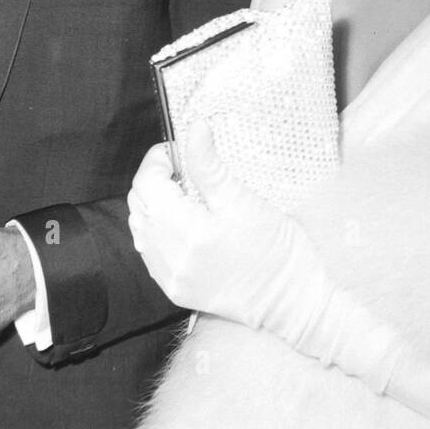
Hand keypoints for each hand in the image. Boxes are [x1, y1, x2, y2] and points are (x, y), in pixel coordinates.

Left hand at [127, 124, 329, 335]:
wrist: (292, 301)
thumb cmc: (275, 249)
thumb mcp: (243, 200)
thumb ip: (209, 164)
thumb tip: (194, 127)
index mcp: (186, 232)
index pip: (146, 183)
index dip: (157, 159)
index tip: (178, 151)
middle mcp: (170, 258)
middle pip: (138, 204)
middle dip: (154, 179)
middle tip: (183, 169)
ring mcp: (170, 278)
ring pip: (140, 228)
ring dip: (153, 204)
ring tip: (185, 195)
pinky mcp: (175, 290)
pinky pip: (149, 251)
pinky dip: (157, 230)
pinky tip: (183, 223)